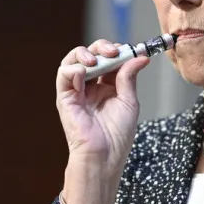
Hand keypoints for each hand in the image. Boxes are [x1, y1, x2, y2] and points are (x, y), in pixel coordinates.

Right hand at [56, 39, 149, 173]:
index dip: (118, 51)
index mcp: (107, 86)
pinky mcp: (65, 97)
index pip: (109, 59)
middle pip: (91, 55)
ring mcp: (76, 90)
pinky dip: (72, 68)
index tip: (132, 50)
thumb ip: (129, 77)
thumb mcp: (129, 101)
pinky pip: (63, 75)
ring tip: (96, 59)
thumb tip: (139, 57)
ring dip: (85, 54)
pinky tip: (84, 71)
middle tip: (114, 51)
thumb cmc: (117, 135)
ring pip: (73, 60)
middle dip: (102, 47)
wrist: (105, 155)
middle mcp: (90, 86)